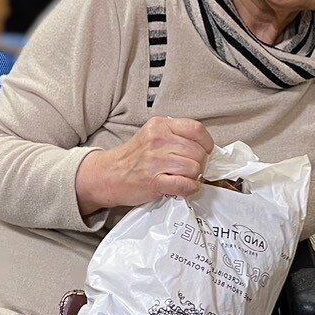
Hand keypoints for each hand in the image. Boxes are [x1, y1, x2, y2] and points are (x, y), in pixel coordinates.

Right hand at [76, 116, 213, 215]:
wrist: (107, 175)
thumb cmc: (133, 158)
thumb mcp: (153, 136)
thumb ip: (176, 137)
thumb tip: (204, 148)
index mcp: (160, 125)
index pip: (197, 129)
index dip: (207, 143)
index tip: (205, 152)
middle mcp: (158, 139)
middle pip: (198, 152)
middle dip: (200, 164)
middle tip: (189, 170)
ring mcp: (156, 160)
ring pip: (194, 168)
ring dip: (193, 177)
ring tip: (182, 178)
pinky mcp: (154, 180)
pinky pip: (185, 185)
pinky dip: (189, 189)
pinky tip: (183, 188)